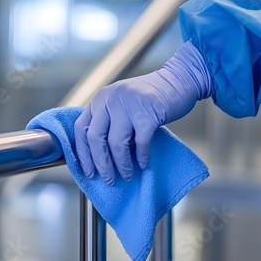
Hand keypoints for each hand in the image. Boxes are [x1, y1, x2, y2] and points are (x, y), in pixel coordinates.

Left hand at [74, 40, 211, 184]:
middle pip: (96, 138)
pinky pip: (140, 143)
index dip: (83, 154)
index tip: (88, 171)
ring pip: (116, 144)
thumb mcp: (122, 103)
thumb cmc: (151, 96)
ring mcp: (129, 105)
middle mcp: (110, 99)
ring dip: (121, 164)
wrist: (179, 80)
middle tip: (108, 179)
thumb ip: (110, 121)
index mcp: (101, 99)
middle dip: (101, 164)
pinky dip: (142, 157)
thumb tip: (101, 156)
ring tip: (126, 175)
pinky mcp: (148, 113)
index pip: (82, 129)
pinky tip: (143, 164)